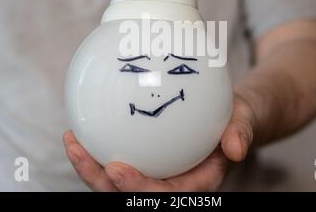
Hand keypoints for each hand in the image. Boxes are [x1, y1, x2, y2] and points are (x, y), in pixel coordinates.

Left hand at [63, 95, 254, 190]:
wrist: (229, 118)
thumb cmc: (235, 121)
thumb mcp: (244, 122)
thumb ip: (241, 133)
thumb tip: (235, 148)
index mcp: (195, 185)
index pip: (163, 196)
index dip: (138, 190)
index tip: (117, 169)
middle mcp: (170, 185)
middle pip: (129, 195)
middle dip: (101, 182)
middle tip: (80, 153)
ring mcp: (155, 173)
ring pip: (115, 182)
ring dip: (90, 167)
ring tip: (72, 141)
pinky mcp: (145, 160)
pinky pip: (117, 160)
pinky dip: (96, 151)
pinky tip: (80, 130)